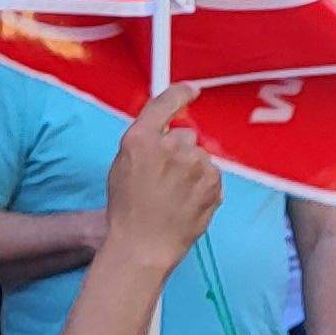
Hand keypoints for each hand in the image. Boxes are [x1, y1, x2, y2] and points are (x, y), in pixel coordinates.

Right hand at [101, 85, 223, 271]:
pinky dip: (203, 185)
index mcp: (141, 139)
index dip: (180, 94)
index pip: (165, 103)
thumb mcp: (122, 166)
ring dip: (192, 170)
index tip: (191, 91)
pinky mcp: (213, 180)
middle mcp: (171, 146)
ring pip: (200, 157)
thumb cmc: (128, 209)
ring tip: (174, 195)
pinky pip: (212, 174)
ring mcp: (195, 163)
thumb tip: (166, 130)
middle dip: (179, 151)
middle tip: (165, 177)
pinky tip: (187, 201)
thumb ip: (144, 142)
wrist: (144, 244)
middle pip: (185, 135)